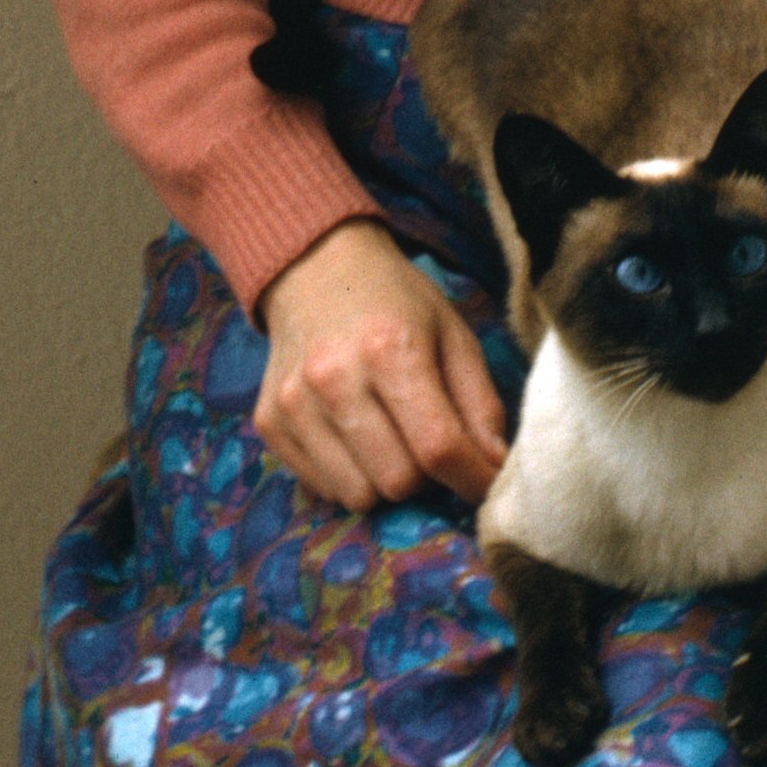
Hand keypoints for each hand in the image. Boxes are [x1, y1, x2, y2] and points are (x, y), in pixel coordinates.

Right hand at [254, 216, 510, 512]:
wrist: (316, 270)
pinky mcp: (269, 422)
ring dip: (385, 482)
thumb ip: (480, 404)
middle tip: (427, 443)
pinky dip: (349, 477)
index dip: (473, 478)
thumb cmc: (396, 304)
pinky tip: (354, 436)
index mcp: (389, 350)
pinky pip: (322, 488)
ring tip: (391, 439)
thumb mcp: (453, 335)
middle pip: (398, 481)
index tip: (488, 486)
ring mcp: (294, 404)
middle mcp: (333, 379)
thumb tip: (497, 470)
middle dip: (425, 476)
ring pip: (358, 495)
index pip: (437, 446)